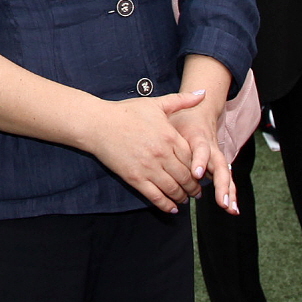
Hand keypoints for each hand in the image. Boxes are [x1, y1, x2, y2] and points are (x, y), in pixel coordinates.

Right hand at [86, 91, 201, 212]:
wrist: (99, 124)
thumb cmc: (126, 111)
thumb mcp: (156, 103)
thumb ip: (182, 100)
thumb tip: (203, 93)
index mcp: (170, 136)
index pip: (193, 158)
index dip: (200, 169)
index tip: (202, 175)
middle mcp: (162, 154)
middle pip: (186, 176)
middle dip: (194, 187)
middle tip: (197, 192)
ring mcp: (148, 168)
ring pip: (173, 188)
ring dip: (183, 197)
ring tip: (186, 199)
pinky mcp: (135, 178)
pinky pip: (155, 196)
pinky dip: (166, 204)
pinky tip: (173, 208)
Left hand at [168, 90, 235, 213]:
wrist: (201, 109)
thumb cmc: (182, 118)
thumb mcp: (173, 116)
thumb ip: (166, 123)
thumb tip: (155, 123)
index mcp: (198, 137)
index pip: (201, 149)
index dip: (200, 161)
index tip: (195, 174)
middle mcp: (210, 148)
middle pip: (219, 165)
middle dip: (222, 185)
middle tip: (222, 201)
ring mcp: (216, 156)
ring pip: (225, 174)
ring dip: (228, 192)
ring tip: (230, 208)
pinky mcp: (217, 164)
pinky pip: (225, 179)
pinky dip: (228, 194)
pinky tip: (230, 208)